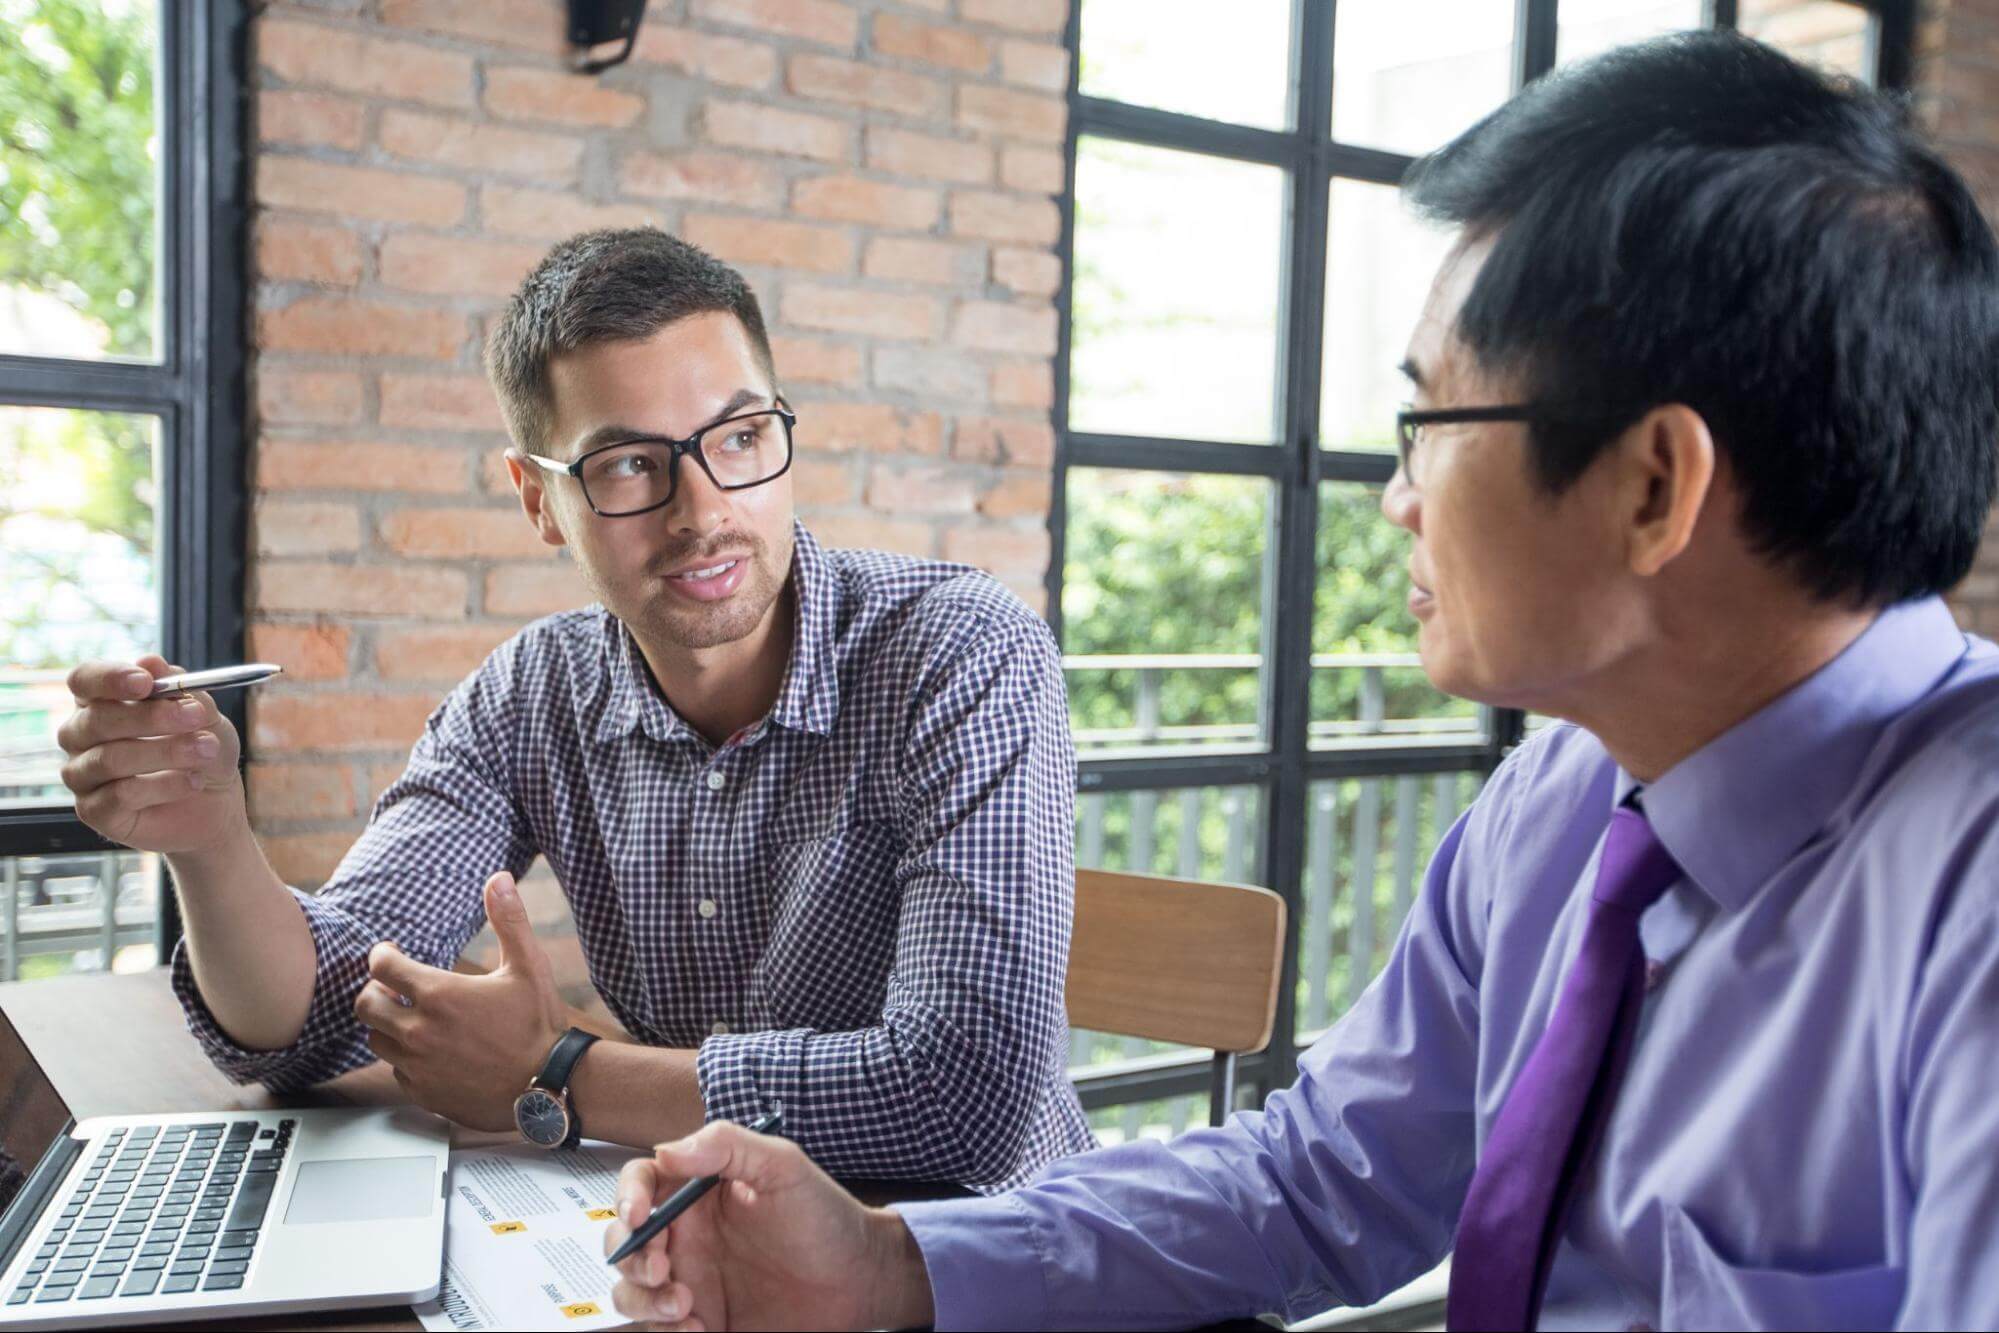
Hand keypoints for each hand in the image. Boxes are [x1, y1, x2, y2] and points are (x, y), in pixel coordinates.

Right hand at [57, 655, 246, 853]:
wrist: (215, 804)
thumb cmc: (203, 749)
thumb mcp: (205, 715)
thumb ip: (180, 690)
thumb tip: (150, 661)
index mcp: (100, 701)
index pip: (84, 680)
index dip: (110, 678)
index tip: (146, 681)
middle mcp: (80, 735)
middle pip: (97, 720)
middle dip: (151, 717)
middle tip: (195, 716)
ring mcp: (82, 774)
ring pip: (109, 758)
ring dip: (165, 751)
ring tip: (207, 749)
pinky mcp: (93, 810)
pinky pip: (119, 795)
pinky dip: (164, 785)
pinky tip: (194, 781)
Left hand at [354, 871, 565, 1132]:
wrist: (548, 1085)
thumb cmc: (538, 1024)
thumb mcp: (529, 966)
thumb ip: (509, 920)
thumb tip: (499, 878)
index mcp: (439, 994)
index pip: (382, 967)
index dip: (383, 955)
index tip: (392, 953)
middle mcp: (419, 1031)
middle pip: (365, 1005)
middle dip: (375, 990)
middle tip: (393, 987)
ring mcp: (418, 1065)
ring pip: (375, 1040)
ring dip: (386, 1025)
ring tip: (409, 1018)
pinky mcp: (423, 1093)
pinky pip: (395, 1071)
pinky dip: (404, 1058)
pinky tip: (428, 1051)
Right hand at [603, 1122, 934, 1331]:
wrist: (859, 1282)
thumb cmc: (826, 1218)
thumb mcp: (783, 1167)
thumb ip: (728, 1146)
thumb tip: (667, 1148)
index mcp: (698, 1192)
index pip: (641, 1183)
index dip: (628, 1197)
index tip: (639, 1217)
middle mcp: (686, 1236)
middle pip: (624, 1243)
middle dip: (631, 1259)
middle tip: (664, 1271)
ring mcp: (690, 1281)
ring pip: (631, 1293)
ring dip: (645, 1302)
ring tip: (687, 1307)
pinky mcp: (701, 1322)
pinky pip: (661, 1330)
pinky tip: (700, 1328)